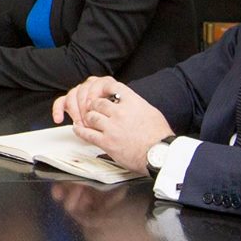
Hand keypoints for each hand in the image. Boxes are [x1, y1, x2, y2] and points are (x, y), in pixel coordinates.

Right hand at [52, 75, 127, 127]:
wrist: (120, 124)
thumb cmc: (125, 119)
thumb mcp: (128, 109)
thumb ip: (121, 107)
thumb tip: (116, 110)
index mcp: (107, 84)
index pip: (97, 83)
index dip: (94, 96)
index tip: (94, 108)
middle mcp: (92, 86)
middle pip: (83, 90)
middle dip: (83, 107)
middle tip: (88, 120)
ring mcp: (81, 93)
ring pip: (72, 95)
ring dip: (74, 110)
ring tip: (80, 123)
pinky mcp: (71, 101)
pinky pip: (61, 101)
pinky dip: (58, 109)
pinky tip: (59, 119)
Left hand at [53, 78, 171, 174]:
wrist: (161, 154)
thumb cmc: (159, 136)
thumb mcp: (150, 111)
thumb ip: (136, 104)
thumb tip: (128, 101)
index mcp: (133, 102)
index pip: (111, 86)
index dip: (103, 88)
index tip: (100, 92)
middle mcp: (121, 113)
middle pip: (97, 102)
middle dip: (93, 106)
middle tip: (94, 109)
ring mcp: (112, 128)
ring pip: (90, 116)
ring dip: (88, 118)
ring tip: (89, 120)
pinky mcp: (107, 142)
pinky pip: (87, 134)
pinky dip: (80, 130)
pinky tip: (79, 128)